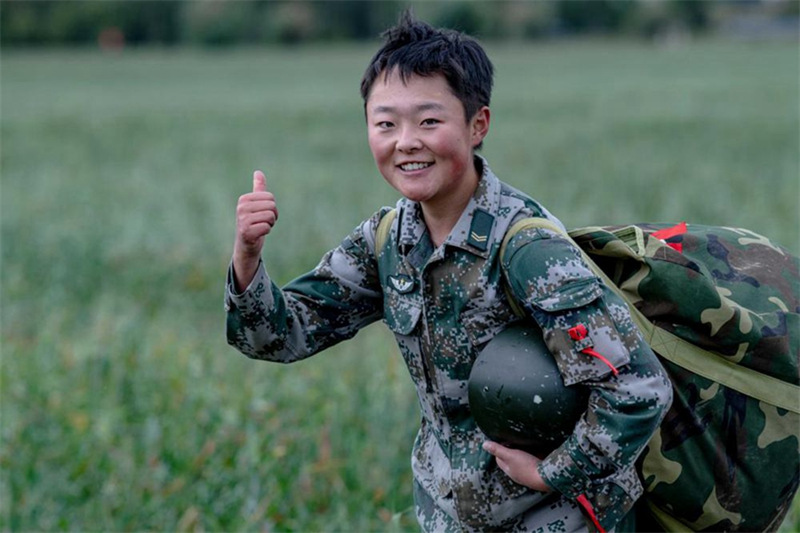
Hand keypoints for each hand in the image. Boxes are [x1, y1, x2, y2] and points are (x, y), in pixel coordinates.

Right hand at [233, 170, 278, 290]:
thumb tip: (258, 172)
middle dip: (272, 216)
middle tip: (263, 222)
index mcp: (244, 199)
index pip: (270, 197)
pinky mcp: (246, 232)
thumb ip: (258, 189)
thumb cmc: (253, 223)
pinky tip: (258, 234)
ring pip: (270, 216)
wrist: (246, 245)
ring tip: (261, 227)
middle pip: (272, 206)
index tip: (262, 214)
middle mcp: (241, 208)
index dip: (272, 207)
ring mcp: (242, 220)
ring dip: (270, 224)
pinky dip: (266, 231)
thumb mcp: (256, 205)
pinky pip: (267, 227)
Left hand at [482, 441, 551, 492]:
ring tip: (524, 442)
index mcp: (509, 470)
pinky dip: (534, 453)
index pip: (499, 458)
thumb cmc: (527, 467)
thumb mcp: (510, 456)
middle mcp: (517, 472)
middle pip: (511, 459)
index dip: (499, 448)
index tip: (503, 440)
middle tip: (513, 439)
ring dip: (523, 451)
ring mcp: (528, 471)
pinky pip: (533, 459)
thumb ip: (498, 449)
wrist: (547, 477)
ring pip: (522, 460)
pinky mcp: (538, 469)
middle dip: (511, 449)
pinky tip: (536, 448)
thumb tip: (484, 445)